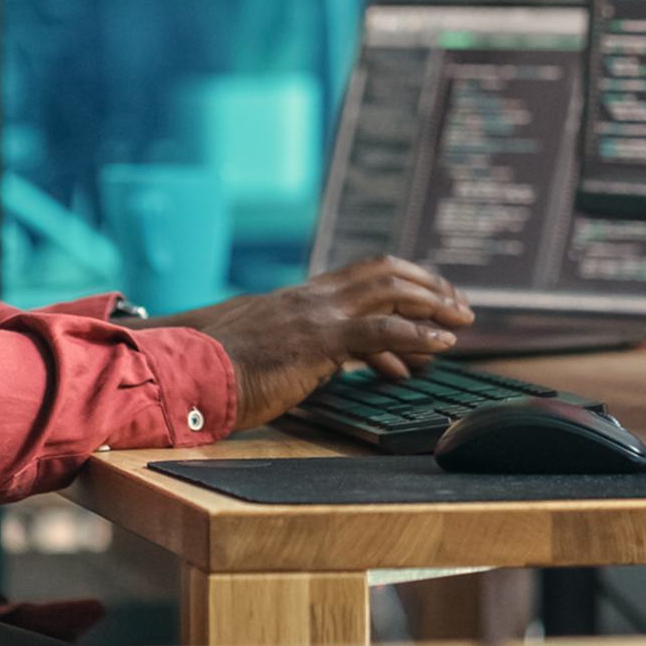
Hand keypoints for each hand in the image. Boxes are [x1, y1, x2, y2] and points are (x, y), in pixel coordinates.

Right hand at [124, 255, 473, 432]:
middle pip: (380, 271)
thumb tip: (311, 367)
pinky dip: (418, 333)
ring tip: (461, 319)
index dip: (398, 281)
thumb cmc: (208, 371)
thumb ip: (285, 352)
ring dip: (432, 302)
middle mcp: (307, 298)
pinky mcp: (316, 339)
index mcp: (294, 300)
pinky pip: (380, 329)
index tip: (425, 297)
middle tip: (457, 303)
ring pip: (388, 289)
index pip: (356, 276)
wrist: (183, 373)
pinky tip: (442, 344)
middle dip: (425, 283)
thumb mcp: (255, 353)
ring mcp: (313, 315)